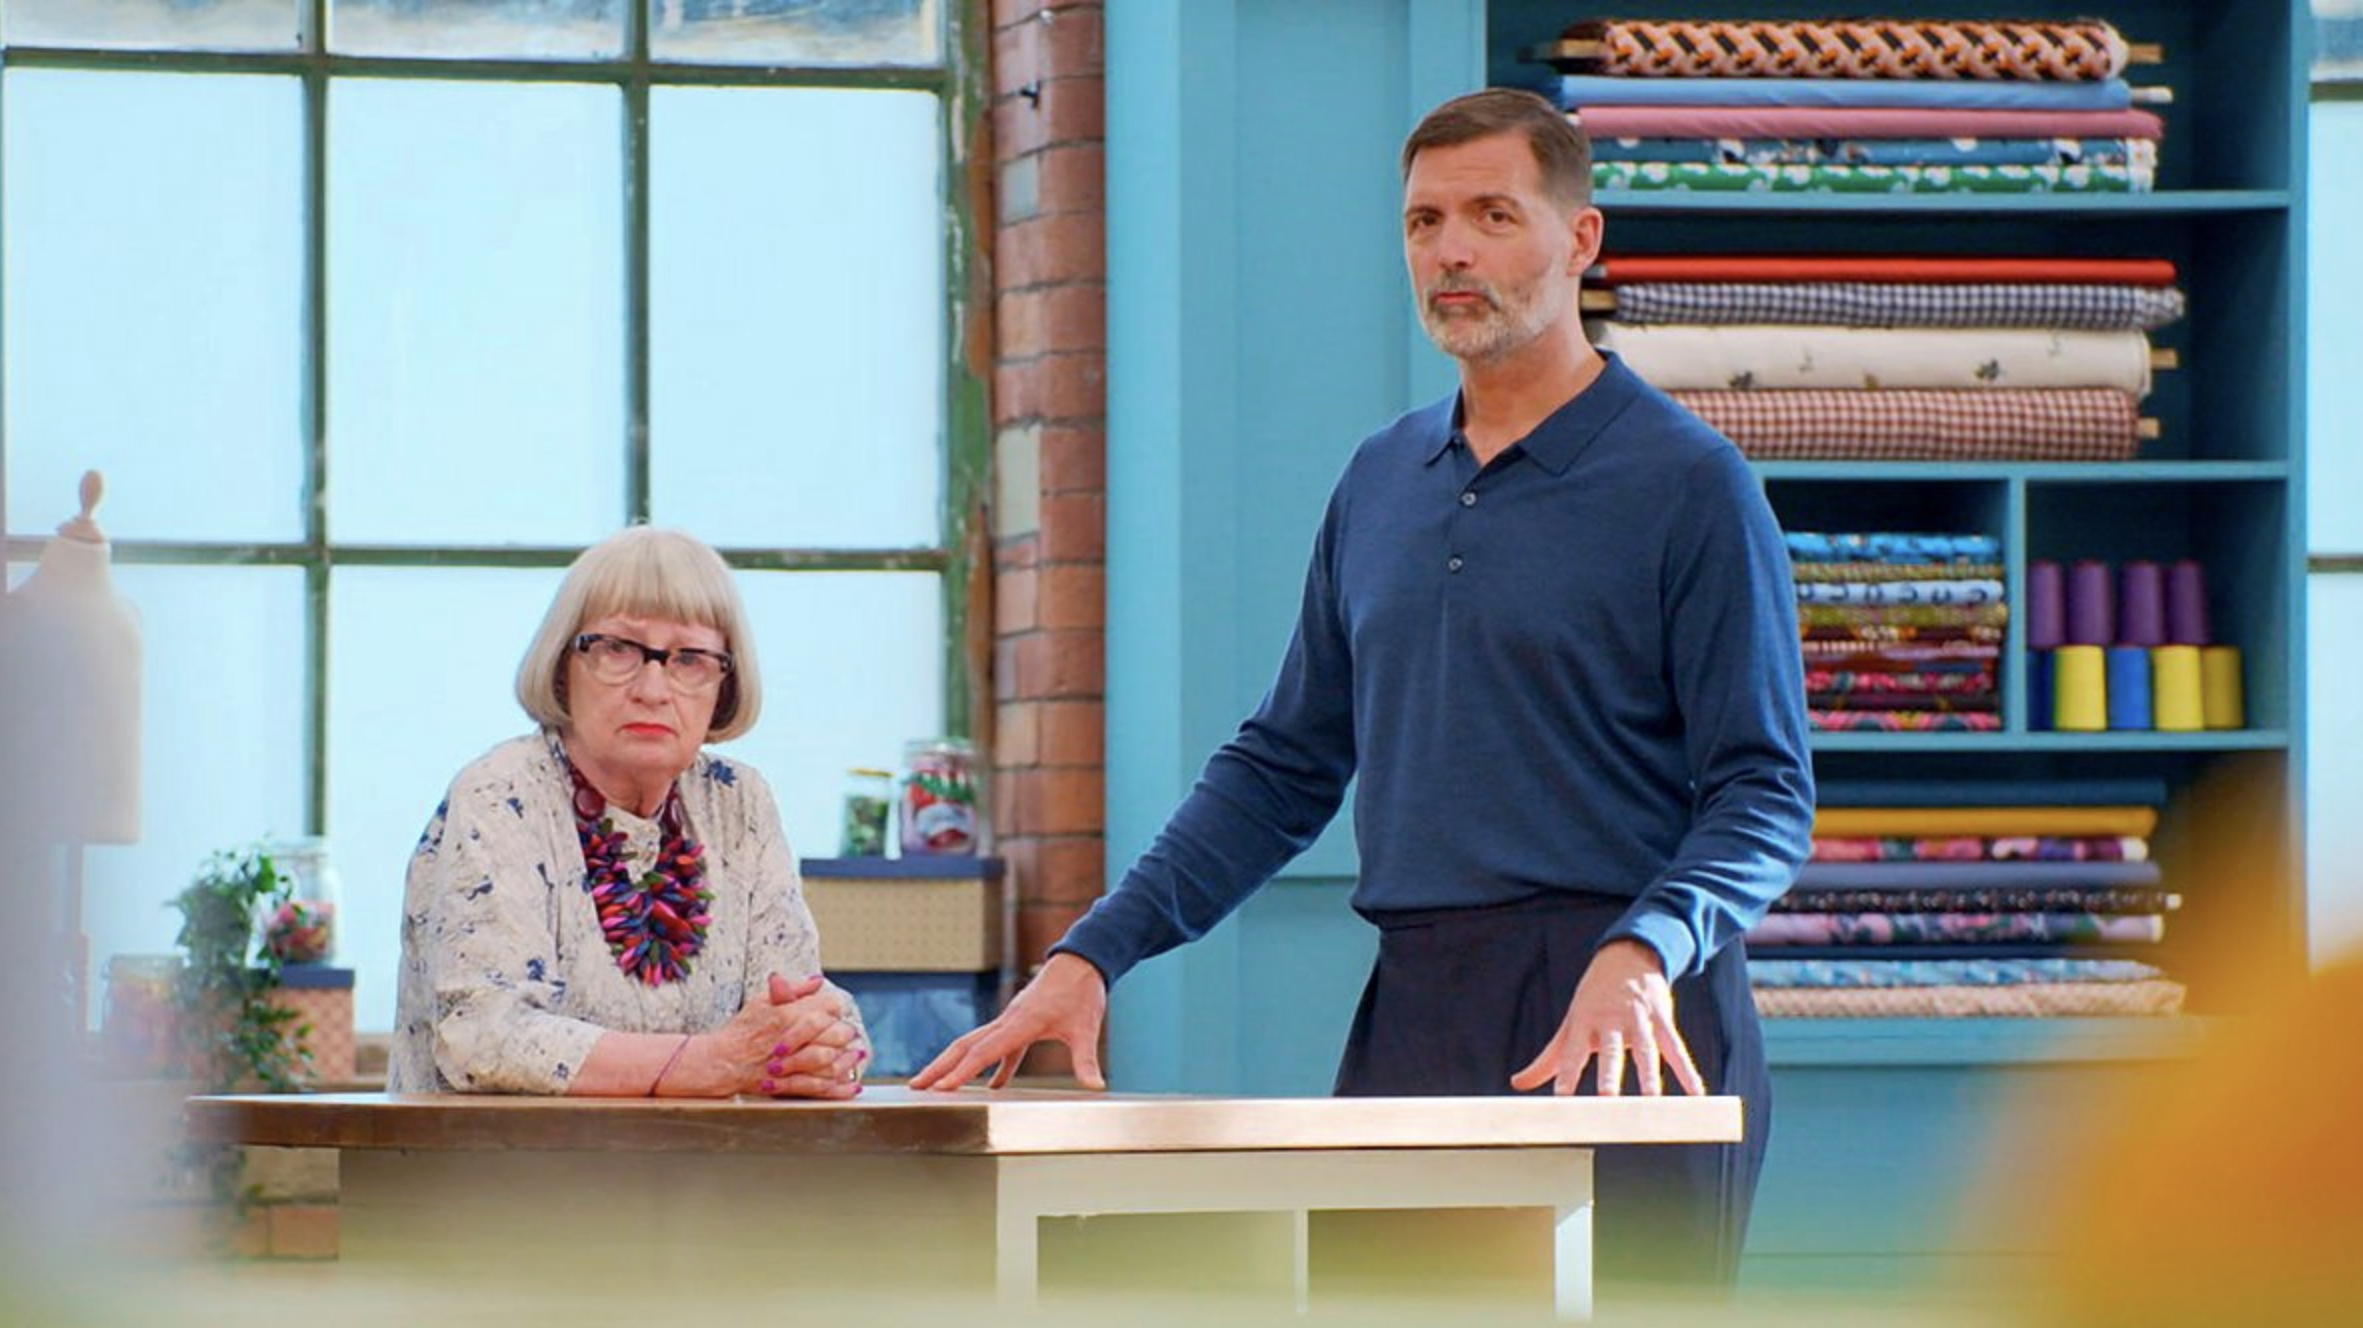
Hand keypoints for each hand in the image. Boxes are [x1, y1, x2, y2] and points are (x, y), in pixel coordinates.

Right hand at [677, 973, 864, 1097]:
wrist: (723, 1060)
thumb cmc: (743, 1029)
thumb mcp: (763, 1001)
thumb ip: (793, 989)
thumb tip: (818, 981)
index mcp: (787, 1014)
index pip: (827, 1006)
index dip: (835, 1008)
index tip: (836, 1012)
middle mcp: (791, 1039)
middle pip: (835, 1034)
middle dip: (846, 1033)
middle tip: (850, 1034)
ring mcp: (790, 1064)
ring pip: (831, 1061)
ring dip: (847, 1059)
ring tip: (855, 1056)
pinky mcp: (788, 1084)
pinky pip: (820, 1087)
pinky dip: (839, 1088)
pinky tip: (852, 1086)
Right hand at [908, 953, 1106, 1090]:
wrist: (1081, 961)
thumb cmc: (1082, 991)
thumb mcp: (1086, 1028)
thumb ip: (1086, 1060)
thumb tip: (1095, 1086)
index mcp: (1021, 1022)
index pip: (985, 1051)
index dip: (963, 1072)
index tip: (942, 1088)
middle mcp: (1008, 1020)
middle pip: (965, 1046)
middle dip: (939, 1067)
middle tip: (916, 1086)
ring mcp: (1009, 1020)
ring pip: (972, 1043)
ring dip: (952, 1063)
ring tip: (933, 1084)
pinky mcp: (1017, 1022)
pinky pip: (996, 1046)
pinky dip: (989, 1065)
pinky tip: (994, 1086)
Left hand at [1509, 940, 1703, 1097]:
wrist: (1627, 956)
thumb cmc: (1593, 998)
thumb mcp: (1570, 1024)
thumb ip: (1548, 1059)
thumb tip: (1518, 1083)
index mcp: (1582, 1023)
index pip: (1571, 1053)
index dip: (1566, 1075)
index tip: (1562, 1099)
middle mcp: (1609, 1020)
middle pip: (1609, 1050)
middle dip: (1608, 1073)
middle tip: (1608, 1098)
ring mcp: (1638, 1019)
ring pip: (1645, 1048)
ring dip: (1650, 1073)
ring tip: (1651, 1099)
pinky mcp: (1661, 1018)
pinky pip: (1676, 1047)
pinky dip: (1687, 1071)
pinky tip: (1696, 1093)